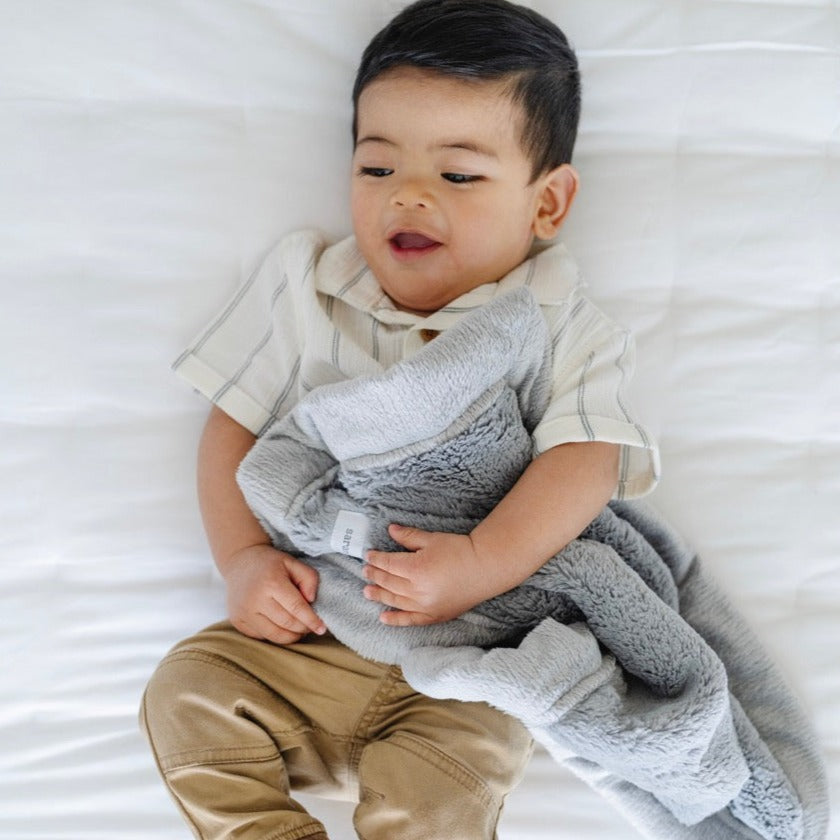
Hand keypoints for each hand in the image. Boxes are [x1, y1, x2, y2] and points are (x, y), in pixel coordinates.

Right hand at [223, 544, 325, 643]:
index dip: (311, 620)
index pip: (297, 608)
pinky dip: (275, 635)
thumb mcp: (292, 562)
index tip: (322, 628)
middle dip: (303, 628)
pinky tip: (281, 626)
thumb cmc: (270, 563)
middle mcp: (255, 599)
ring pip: (274, 635)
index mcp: (272, 582)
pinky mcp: (237, 620)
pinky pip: (262, 636)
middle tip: (311, 626)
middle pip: (287, 623)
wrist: (239, 561)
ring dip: (291, 636)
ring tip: (299, 629)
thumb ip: (309, 578)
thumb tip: (311, 600)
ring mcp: (244, 612)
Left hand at [363, 524, 492, 625]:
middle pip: (389, 582)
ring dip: (379, 595)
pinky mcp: (435, 615)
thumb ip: (409, 536)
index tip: (369, 555)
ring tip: (367, 591)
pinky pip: (410, 620)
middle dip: (375, 575)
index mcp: (416, 569)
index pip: (388, 564)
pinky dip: (396, 620)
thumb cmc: (460, 550)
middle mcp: (418, 590)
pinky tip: (383, 617)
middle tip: (366, 571)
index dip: (376, 559)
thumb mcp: (432, 539)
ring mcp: (426, 606)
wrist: (486, 567)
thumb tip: (391, 530)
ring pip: (395, 601)